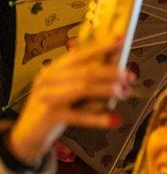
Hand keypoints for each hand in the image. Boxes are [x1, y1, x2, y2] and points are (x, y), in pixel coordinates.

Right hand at [5, 40, 132, 165]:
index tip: (120, 40)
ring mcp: (47, 95)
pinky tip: (114, 120)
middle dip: (111, 72)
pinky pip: (79, 115)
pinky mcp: (50, 114)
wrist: (28, 133)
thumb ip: (85, 80)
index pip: (80, 54)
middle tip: (130, 76)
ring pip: (83, 88)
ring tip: (124, 93)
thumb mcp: (67, 90)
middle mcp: (48, 78)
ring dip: (108, 90)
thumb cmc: (54, 109)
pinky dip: (98, 118)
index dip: (101, 47)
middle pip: (85, 71)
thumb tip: (117, 70)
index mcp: (54, 69)